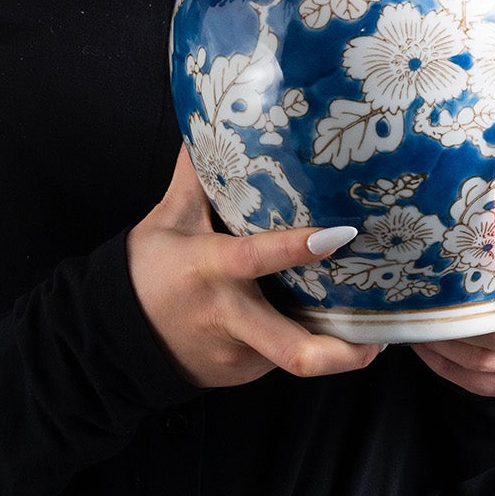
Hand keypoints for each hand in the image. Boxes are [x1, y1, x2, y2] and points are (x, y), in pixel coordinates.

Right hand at [127, 143, 385, 389]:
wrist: (113, 342)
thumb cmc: (144, 273)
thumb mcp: (167, 219)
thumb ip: (196, 175)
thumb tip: (210, 121)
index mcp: (212, 270)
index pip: (260, 258)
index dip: (301, 247)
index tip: (342, 234)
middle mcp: (231, 317)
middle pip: (294, 352)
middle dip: (342, 353)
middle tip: (381, 340)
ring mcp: (240, 355)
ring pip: (294, 350)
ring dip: (330, 340)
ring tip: (366, 322)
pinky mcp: (242, 374)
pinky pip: (279, 354)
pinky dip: (298, 336)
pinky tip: (314, 319)